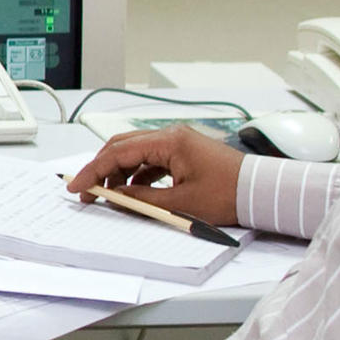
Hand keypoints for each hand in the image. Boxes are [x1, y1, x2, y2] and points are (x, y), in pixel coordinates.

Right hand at [60, 124, 243, 233]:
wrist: (261, 192)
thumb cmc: (230, 193)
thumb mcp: (181, 203)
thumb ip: (143, 199)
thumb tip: (116, 198)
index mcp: (169, 141)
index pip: (118, 152)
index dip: (94, 171)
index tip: (78, 186)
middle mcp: (171, 136)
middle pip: (123, 147)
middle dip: (101, 168)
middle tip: (86, 190)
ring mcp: (178, 144)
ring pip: (136, 154)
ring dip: (119, 173)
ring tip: (109, 195)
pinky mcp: (184, 154)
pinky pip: (152, 162)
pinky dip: (137, 176)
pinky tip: (133, 192)